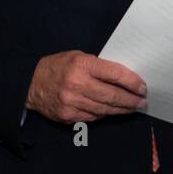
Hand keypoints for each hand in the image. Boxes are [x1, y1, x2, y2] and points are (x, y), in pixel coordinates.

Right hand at [26, 51, 146, 123]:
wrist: (29, 83)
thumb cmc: (59, 66)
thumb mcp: (79, 56)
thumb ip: (99, 66)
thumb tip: (124, 78)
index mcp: (82, 66)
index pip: (115, 74)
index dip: (132, 82)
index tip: (143, 87)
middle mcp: (77, 85)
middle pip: (112, 95)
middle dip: (131, 100)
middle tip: (142, 101)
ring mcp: (71, 102)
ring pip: (104, 109)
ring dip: (121, 110)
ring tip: (132, 107)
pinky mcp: (67, 116)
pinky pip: (92, 117)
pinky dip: (104, 113)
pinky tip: (112, 110)